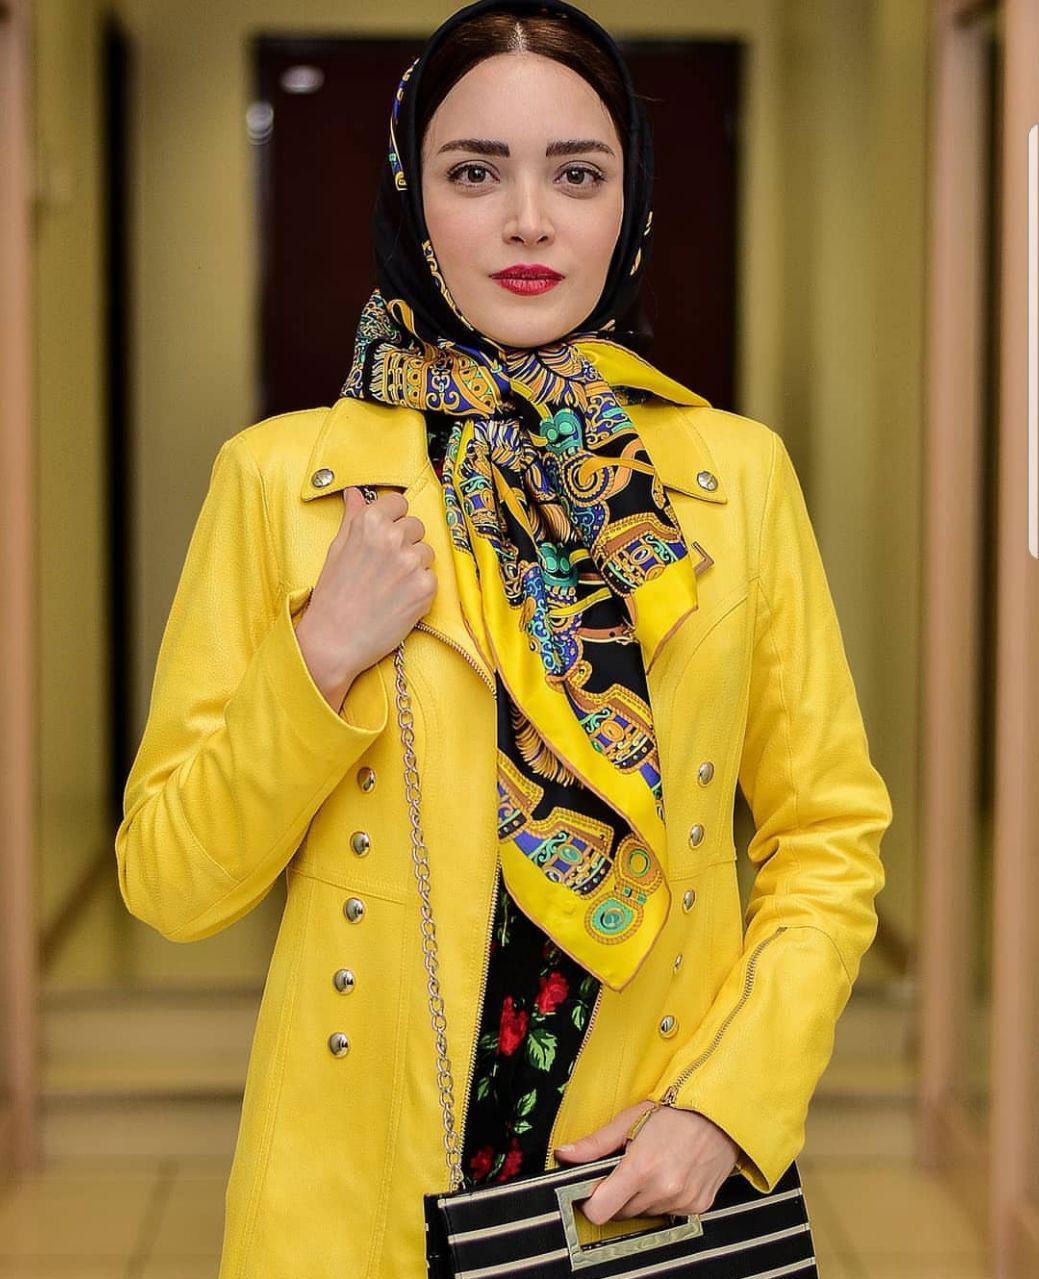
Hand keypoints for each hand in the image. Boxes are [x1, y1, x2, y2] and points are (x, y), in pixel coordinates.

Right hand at [295, 487, 435, 706]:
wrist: (334, 640)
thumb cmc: (332, 596)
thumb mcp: (336, 550)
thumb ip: (352, 518)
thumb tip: (355, 493)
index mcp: (369, 522)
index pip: (399, 503)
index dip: (393, 520)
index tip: (385, 536)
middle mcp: (392, 537)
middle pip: (416, 527)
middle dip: (405, 543)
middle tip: (385, 568)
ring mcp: (411, 562)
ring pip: (426, 552)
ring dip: (414, 566)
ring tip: (390, 586)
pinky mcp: (425, 587)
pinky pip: (432, 578)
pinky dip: (419, 589)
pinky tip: (398, 601)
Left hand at [554, 1101, 739, 1224]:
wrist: (720, 1114)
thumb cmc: (675, 1111)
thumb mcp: (630, 1119)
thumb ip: (595, 1143)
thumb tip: (564, 1154)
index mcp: (640, 1168)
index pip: (600, 1210)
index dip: (591, 1201)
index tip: (592, 1188)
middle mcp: (662, 1189)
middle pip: (622, 1211)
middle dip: (618, 1193)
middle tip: (628, 1166)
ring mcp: (682, 1200)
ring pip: (645, 1212)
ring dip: (642, 1196)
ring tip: (653, 1165)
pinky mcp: (699, 1206)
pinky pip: (669, 1212)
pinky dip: (665, 1198)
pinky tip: (671, 1173)